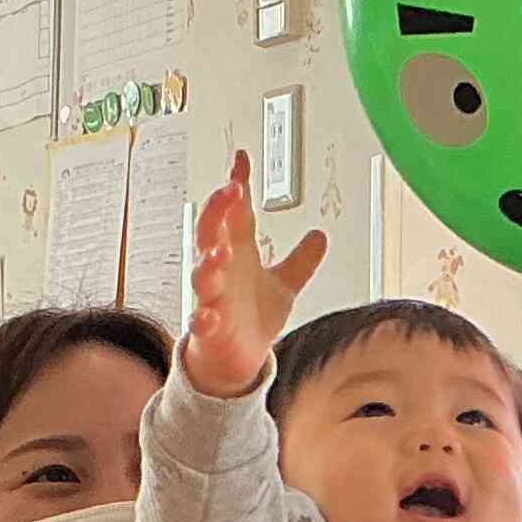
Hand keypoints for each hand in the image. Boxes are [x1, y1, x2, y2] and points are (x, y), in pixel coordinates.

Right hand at [183, 159, 322, 398]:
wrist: (235, 362)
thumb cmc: (251, 319)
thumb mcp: (283, 287)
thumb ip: (299, 261)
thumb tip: (319, 236)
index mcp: (238, 254)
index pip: (235, 212)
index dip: (237, 185)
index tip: (241, 160)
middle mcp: (222, 272)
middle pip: (211, 232)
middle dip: (218, 210)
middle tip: (232, 190)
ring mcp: (212, 300)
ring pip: (202, 275)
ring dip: (209, 262)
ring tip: (221, 251)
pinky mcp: (209, 331)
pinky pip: (201, 323)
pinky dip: (203, 319)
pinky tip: (209, 316)